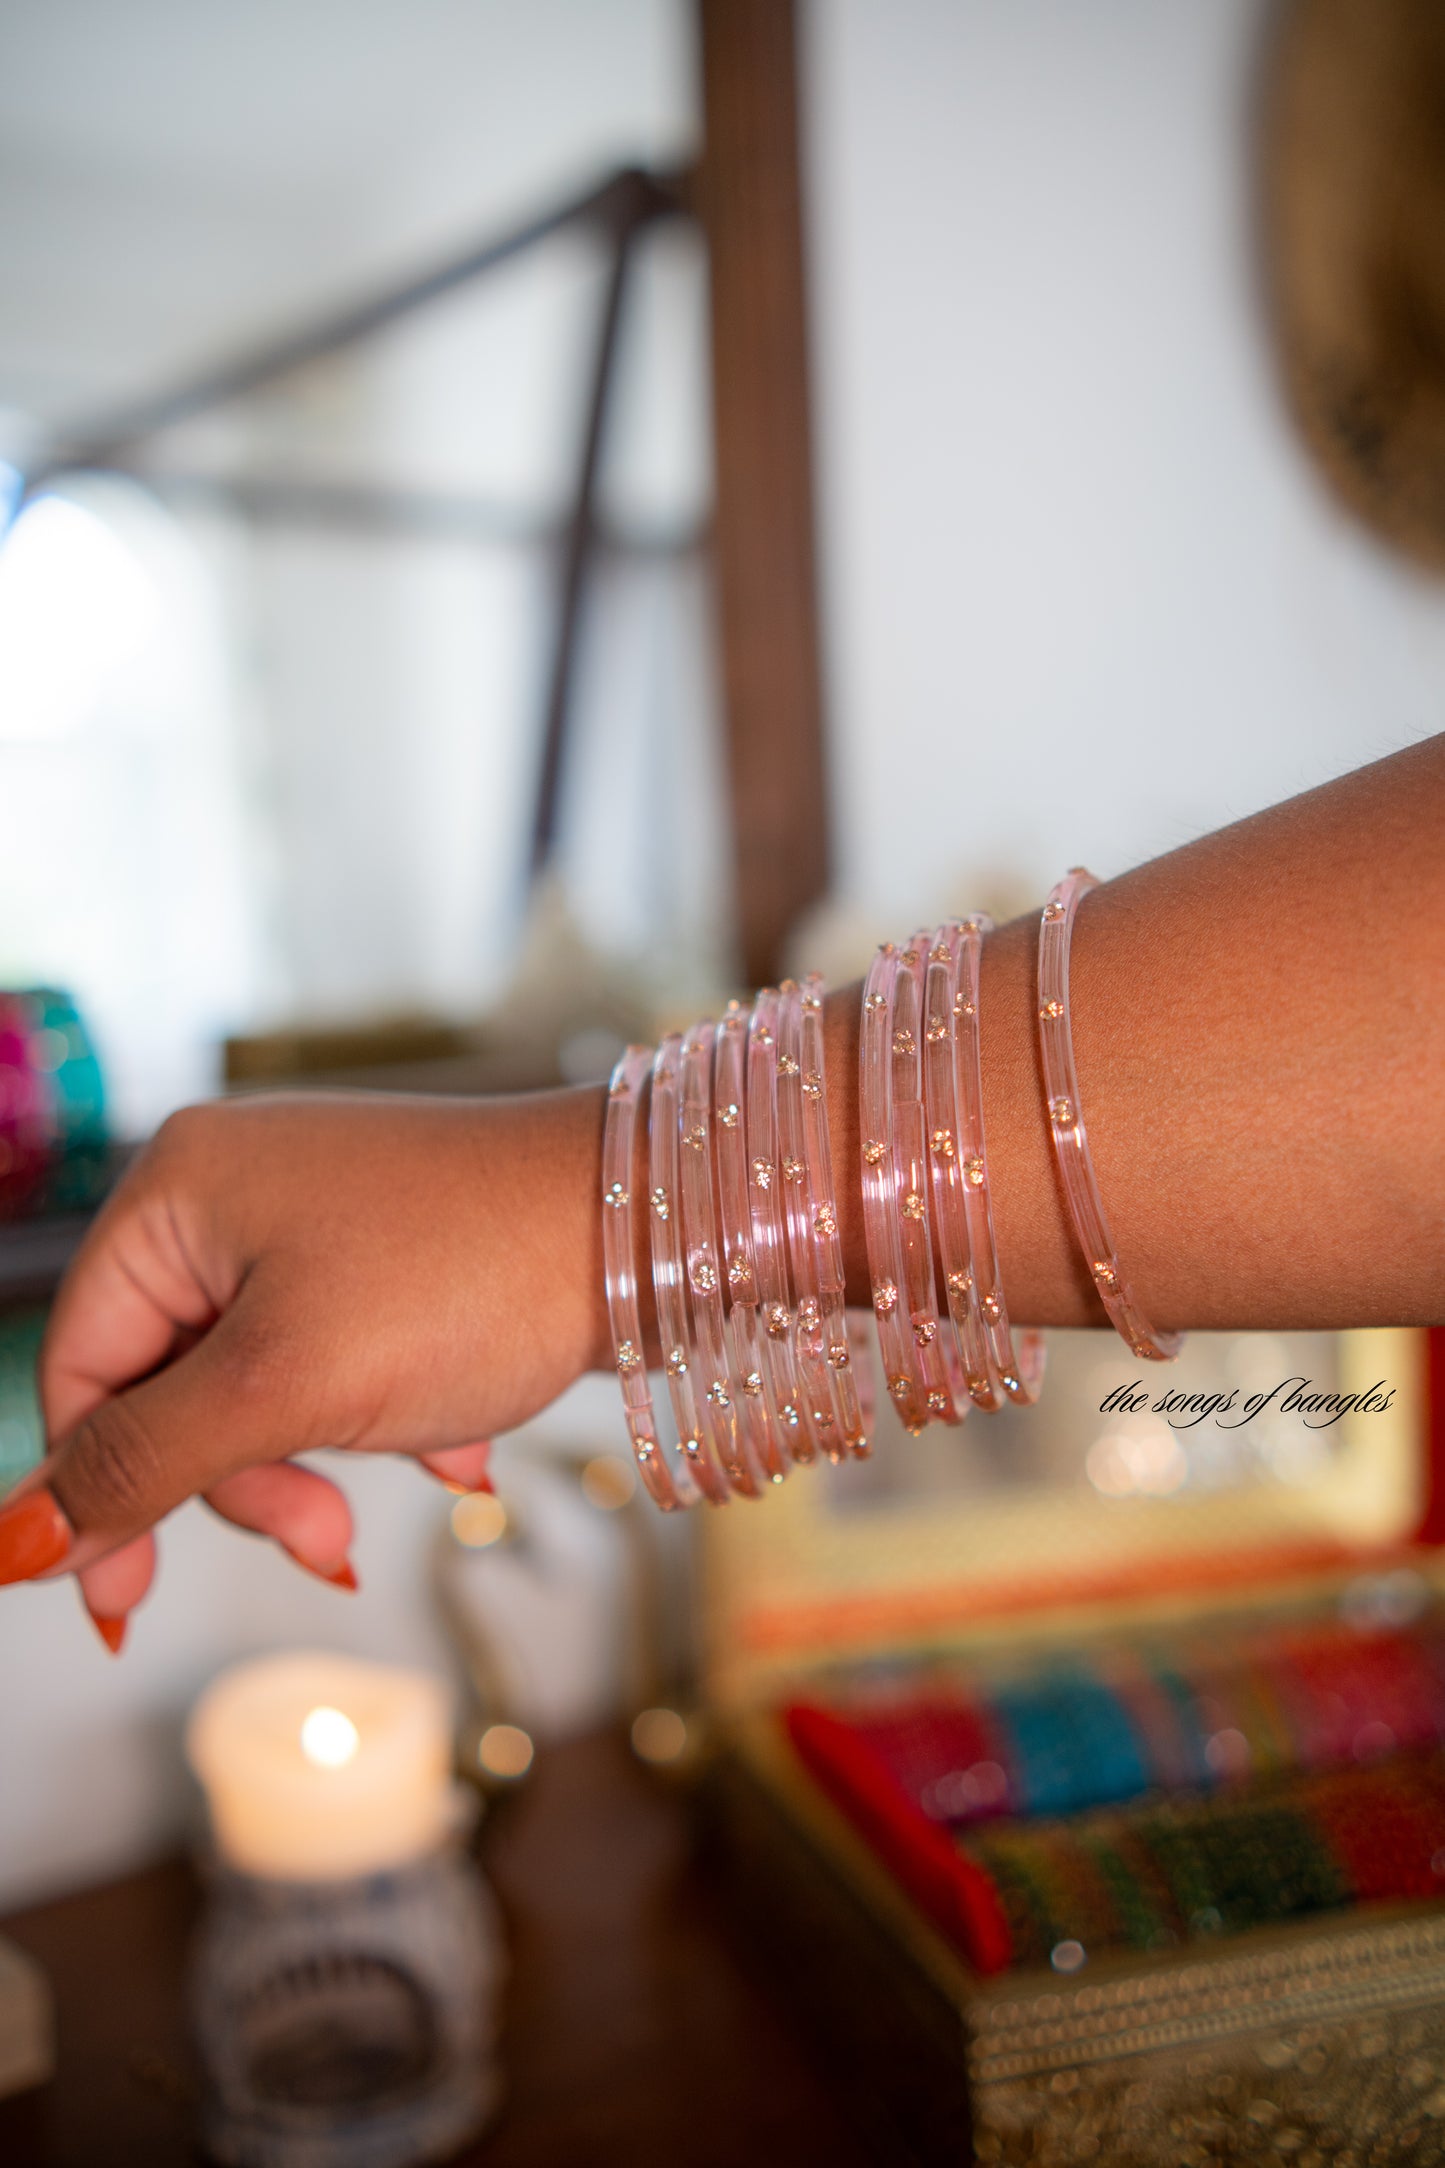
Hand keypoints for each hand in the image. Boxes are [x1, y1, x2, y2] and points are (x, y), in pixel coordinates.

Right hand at [0, 1087, 606, 1645]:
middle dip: (243, 1478)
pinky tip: (455, 1447)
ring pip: (255, 1386)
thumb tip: (11, 1542)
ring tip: (408, 1481)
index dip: (96, 1493)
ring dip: (315, 1460)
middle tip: (326, 1540)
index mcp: (178, 1189)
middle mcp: (233, 1189)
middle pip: (166, 1383)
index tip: (123, 1612)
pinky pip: (334, 1363)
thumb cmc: (466, 1281)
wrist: (648, 1223)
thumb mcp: (284, 1389)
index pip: (80, 1365)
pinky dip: (379, 1422)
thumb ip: (143, 1465)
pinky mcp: (385, 1252)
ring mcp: (314, 1217)